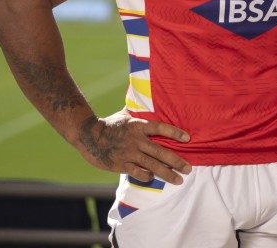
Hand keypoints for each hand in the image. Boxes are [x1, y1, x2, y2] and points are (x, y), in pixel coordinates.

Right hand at [76, 109, 191, 183]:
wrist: (87, 135)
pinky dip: (147, 176)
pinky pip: (137, 172)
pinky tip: (153, 178)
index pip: (161, 128)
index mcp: (139, 126)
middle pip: (161, 152)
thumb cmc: (109, 124)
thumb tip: (149, 97)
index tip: (188, 138)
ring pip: (152, 165)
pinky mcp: (120, 164)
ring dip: (167, 173)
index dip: (175, 133)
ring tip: (179, 179)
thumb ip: (139, 111)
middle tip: (189, 169)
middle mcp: (136, 140)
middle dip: (177, 161)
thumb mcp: (125, 114)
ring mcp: (129, 153)